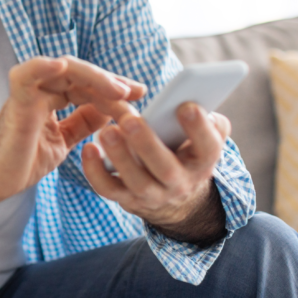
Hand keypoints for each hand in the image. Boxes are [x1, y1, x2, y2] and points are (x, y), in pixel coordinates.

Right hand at [0, 56, 146, 208]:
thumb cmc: (23, 161)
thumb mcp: (64, 140)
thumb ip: (83, 122)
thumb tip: (110, 109)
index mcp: (50, 96)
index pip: (86, 83)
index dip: (112, 87)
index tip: (139, 94)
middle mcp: (40, 89)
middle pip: (80, 73)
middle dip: (110, 81)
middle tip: (135, 91)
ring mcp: (27, 92)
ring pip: (64, 69)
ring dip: (93, 77)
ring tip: (118, 90)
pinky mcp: (16, 101)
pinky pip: (27, 75)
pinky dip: (43, 66)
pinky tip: (62, 67)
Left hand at [81, 102, 230, 242]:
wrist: (174, 197)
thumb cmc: (184, 151)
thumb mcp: (202, 138)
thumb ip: (206, 119)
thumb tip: (196, 99)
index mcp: (202, 162)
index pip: (208, 147)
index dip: (199, 128)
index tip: (185, 106)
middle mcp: (180, 182)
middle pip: (166, 169)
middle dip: (147, 144)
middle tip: (130, 120)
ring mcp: (153, 194)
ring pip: (137, 181)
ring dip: (120, 156)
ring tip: (107, 131)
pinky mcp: (127, 198)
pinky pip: (109, 189)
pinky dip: (95, 172)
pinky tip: (88, 149)